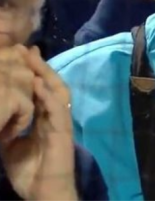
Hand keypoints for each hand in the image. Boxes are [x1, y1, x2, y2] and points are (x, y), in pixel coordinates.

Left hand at [1, 47, 77, 200]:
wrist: (43, 193)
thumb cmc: (31, 173)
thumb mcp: (11, 147)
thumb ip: (9, 130)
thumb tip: (0, 115)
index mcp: (43, 119)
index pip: (40, 90)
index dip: (33, 72)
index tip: (21, 54)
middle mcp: (54, 116)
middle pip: (50, 85)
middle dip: (39, 66)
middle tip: (25, 48)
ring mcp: (60, 123)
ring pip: (57, 91)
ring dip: (46, 74)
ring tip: (33, 59)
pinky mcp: (63, 132)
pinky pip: (58, 110)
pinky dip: (49, 95)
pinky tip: (39, 84)